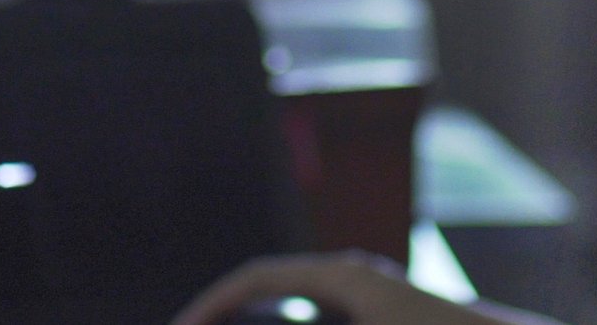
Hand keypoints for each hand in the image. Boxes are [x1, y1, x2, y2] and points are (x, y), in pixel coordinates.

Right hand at [171, 252, 560, 324]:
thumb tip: (255, 298)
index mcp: (342, 276)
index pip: (256, 278)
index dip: (213, 304)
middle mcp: (354, 276)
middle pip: (271, 288)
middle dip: (231, 314)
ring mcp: (370, 294)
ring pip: (298, 305)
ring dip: (265, 321)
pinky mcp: (383, 314)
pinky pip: (321, 317)